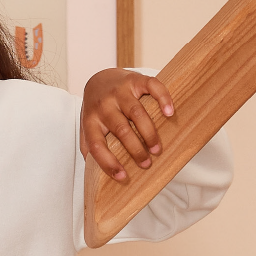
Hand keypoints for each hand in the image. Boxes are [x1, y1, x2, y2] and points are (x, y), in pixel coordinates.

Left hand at [80, 68, 175, 183]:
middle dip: (136, 150)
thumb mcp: (86, 127)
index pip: (97, 145)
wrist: (100, 78)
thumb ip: (88, 147)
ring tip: (157, 148)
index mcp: (91, 120)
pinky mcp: (135, 79)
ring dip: (149, 133)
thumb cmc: (97, 109)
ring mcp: (120, 91)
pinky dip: (162, 99)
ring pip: (136, 112)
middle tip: (146, 163)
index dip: (108, 163)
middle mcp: (104, 104)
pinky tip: (169, 112)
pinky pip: (152, 87)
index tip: (123, 176)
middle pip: (122, 130)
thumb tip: (93, 174)